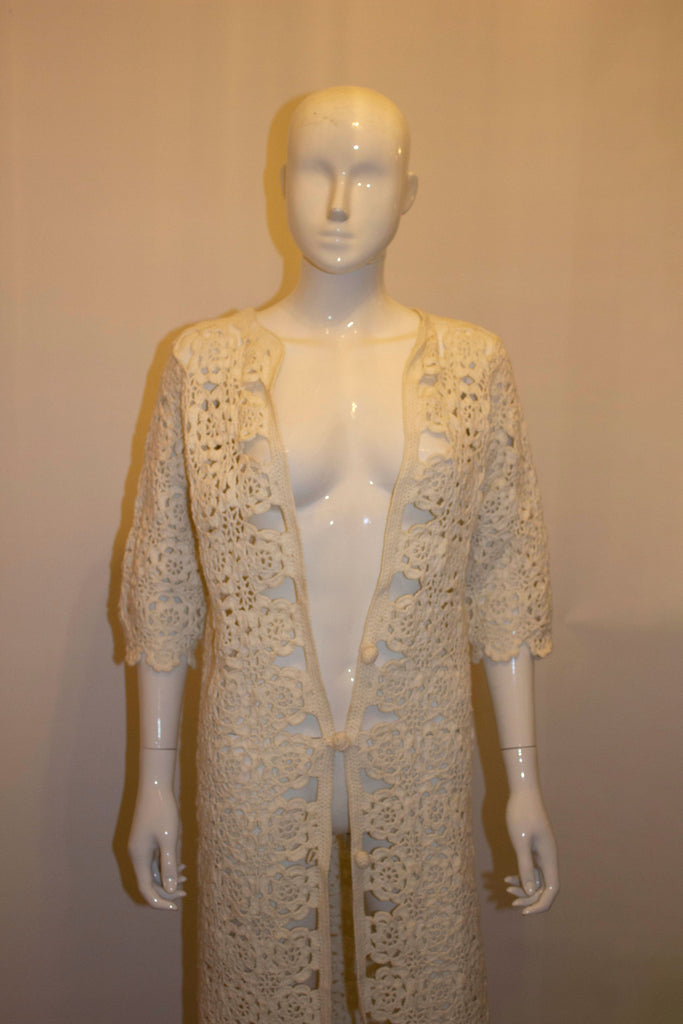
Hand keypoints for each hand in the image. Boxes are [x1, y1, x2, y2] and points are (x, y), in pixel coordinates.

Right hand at [127, 750, 185, 909]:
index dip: (159, 901)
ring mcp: (141, 848)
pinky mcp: (146, 840)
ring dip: (167, 878)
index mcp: (139, 857)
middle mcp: (137, 854)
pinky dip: (166, 867)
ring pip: (152, 872)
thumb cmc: (163, 810)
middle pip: (148, 883)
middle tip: (185, 891)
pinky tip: (181, 865)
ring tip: (185, 879)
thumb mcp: (169, 839)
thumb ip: (169, 865)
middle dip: (166, 890)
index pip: (146, 888)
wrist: (156, 786)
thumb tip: (169, 890)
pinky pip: (154, 861)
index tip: (175, 906)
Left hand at [504, 786, 558, 914]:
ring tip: (506, 887)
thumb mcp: (520, 841)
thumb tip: (529, 892)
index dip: (541, 904)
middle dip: (529, 898)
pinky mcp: (534, 848)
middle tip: (510, 901)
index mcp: (549, 858)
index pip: (552, 890)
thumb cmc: (521, 813)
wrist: (523, 792)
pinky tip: (507, 877)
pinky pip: (531, 870)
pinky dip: (521, 876)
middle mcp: (548, 858)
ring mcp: (542, 854)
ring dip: (523, 888)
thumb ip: (525, 866)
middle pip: (544, 888)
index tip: (525, 912)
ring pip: (537, 880)